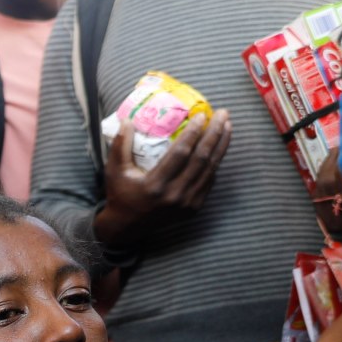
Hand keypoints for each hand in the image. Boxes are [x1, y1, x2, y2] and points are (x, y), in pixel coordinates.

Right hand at [92, 110, 232, 249]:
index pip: (180, 153)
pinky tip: (219, 148)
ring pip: (210, 170)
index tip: (201, 115)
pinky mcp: (193, 208)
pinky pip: (209, 181)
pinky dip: (215, 163)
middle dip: (215, 133)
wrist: (127, 227)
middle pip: (201, 159)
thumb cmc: (120, 195)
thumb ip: (120, 146)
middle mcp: (174, 195)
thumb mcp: (115, 170)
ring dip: (221, 146)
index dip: (193, 133)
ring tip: (227, 126)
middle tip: (222, 114)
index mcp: (155, 185)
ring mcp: (186, 203)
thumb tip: (127, 120)